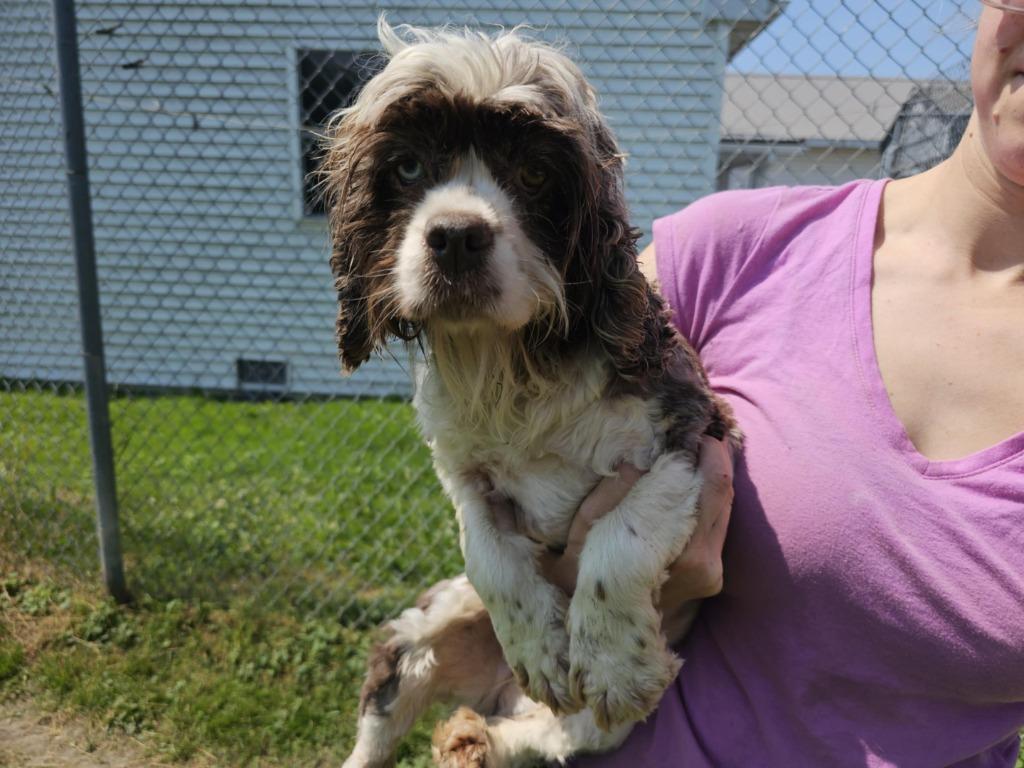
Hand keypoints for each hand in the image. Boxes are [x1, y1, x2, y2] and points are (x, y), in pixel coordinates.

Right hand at [539, 436, 734, 643]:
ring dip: (712, 475)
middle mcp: (707, 564)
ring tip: (694, 446)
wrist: (601, 639)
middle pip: (724, 493)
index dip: (706, 449)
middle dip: (714, 455)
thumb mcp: (589, 535)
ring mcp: (713, 573)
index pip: (710, 485)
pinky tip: (691, 478)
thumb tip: (637, 458)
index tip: (692, 424)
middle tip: (698, 427)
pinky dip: (708, 497)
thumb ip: (614, 495)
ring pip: (724, 508)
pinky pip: (717, 524)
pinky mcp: (713, 577)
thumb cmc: (586, 583)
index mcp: (682, 553)